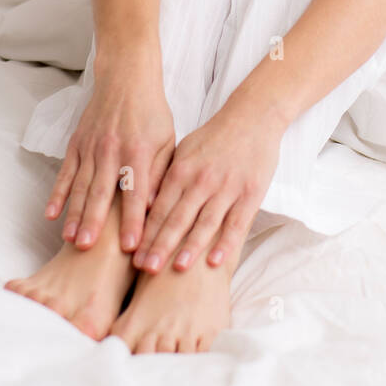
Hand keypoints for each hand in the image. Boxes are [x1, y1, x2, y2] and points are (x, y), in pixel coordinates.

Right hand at [45, 57, 174, 253]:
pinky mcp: (76, 145)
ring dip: (75, 215)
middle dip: (95, 222)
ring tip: (70, 241)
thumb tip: (155, 207)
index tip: (131, 246)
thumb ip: (160, 173)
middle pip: (102, 192)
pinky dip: (57, 195)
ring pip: (81, 187)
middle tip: (88, 249)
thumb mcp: (167, 140)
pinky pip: (65, 174)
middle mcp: (112, 151)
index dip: (133, 220)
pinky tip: (50, 215)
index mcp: (139, 152)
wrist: (126, 78)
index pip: (136, 192)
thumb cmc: (151, 113)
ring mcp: (91, 148)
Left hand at [132, 102, 283, 273]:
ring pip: (205, 222)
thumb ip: (168, 178)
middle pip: (178, 218)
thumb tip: (145, 206)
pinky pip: (236, 222)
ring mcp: (227, 187)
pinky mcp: (250, 193)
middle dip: (161, 245)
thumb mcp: (185, 151)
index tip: (133, 256)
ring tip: (177, 269)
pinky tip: (215, 261)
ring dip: (191, 246)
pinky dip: (226, 243)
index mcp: (182, 169)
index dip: (146, 233)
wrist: (252, 116)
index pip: (159, 207)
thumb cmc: (214, 138)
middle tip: (146, 268)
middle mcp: (202, 180)